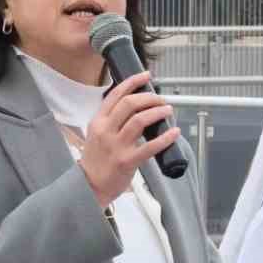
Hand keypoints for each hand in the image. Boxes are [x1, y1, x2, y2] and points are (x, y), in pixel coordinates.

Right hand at [77, 70, 179, 208]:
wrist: (89, 186)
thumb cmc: (96, 161)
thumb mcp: (96, 134)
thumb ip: (111, 120)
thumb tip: (135, 106)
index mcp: (98, 121)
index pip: (116, 95)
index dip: (133, 82)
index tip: (146, 76)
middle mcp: (105, 131)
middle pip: (129, 104)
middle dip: (149, 97)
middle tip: (160, 99)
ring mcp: (116, 146)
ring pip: (139, 120)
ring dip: (157, 112)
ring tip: (167, 110)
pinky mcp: (126, 161)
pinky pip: (149, 146)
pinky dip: (165, 138)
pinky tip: (174, 133)